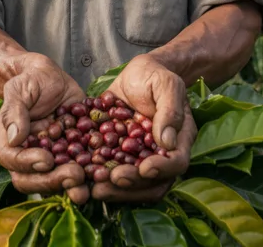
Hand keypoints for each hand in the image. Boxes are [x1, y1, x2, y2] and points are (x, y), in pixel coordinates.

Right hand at [0, 54, 89, 204]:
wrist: (52, 77)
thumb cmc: (30, 81)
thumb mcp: (19, 89)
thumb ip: (15, 112)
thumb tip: (16, 139)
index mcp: (12, 143)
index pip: (13, 161)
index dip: (28, 164)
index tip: (46, 159)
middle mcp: (30, 156)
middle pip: (35, 179)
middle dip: (54, 181)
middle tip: (74, 175)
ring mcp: (53, 158)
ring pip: (58, 180)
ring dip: (74, 185)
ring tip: (89, 182)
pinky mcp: (74, 154)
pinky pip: (82, 168)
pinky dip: (92, 172)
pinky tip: (105, 170)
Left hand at [92, 54, 194, 200]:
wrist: (136, 74)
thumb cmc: (155, 76)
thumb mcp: (166, 84)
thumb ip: (170, 110)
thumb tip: (166, 141)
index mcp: (178, 139)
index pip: (176, 162)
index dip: (162, 169)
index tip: (144, 168)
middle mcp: (160, 155)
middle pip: (153, 182)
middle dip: (132, 185)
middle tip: (111, 179)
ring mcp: (139, 158)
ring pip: (132, 184)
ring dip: (115, 188)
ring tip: (94, 184)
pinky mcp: (119, 156)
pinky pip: (111, 172)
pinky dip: (98, 176)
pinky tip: (83, 173)